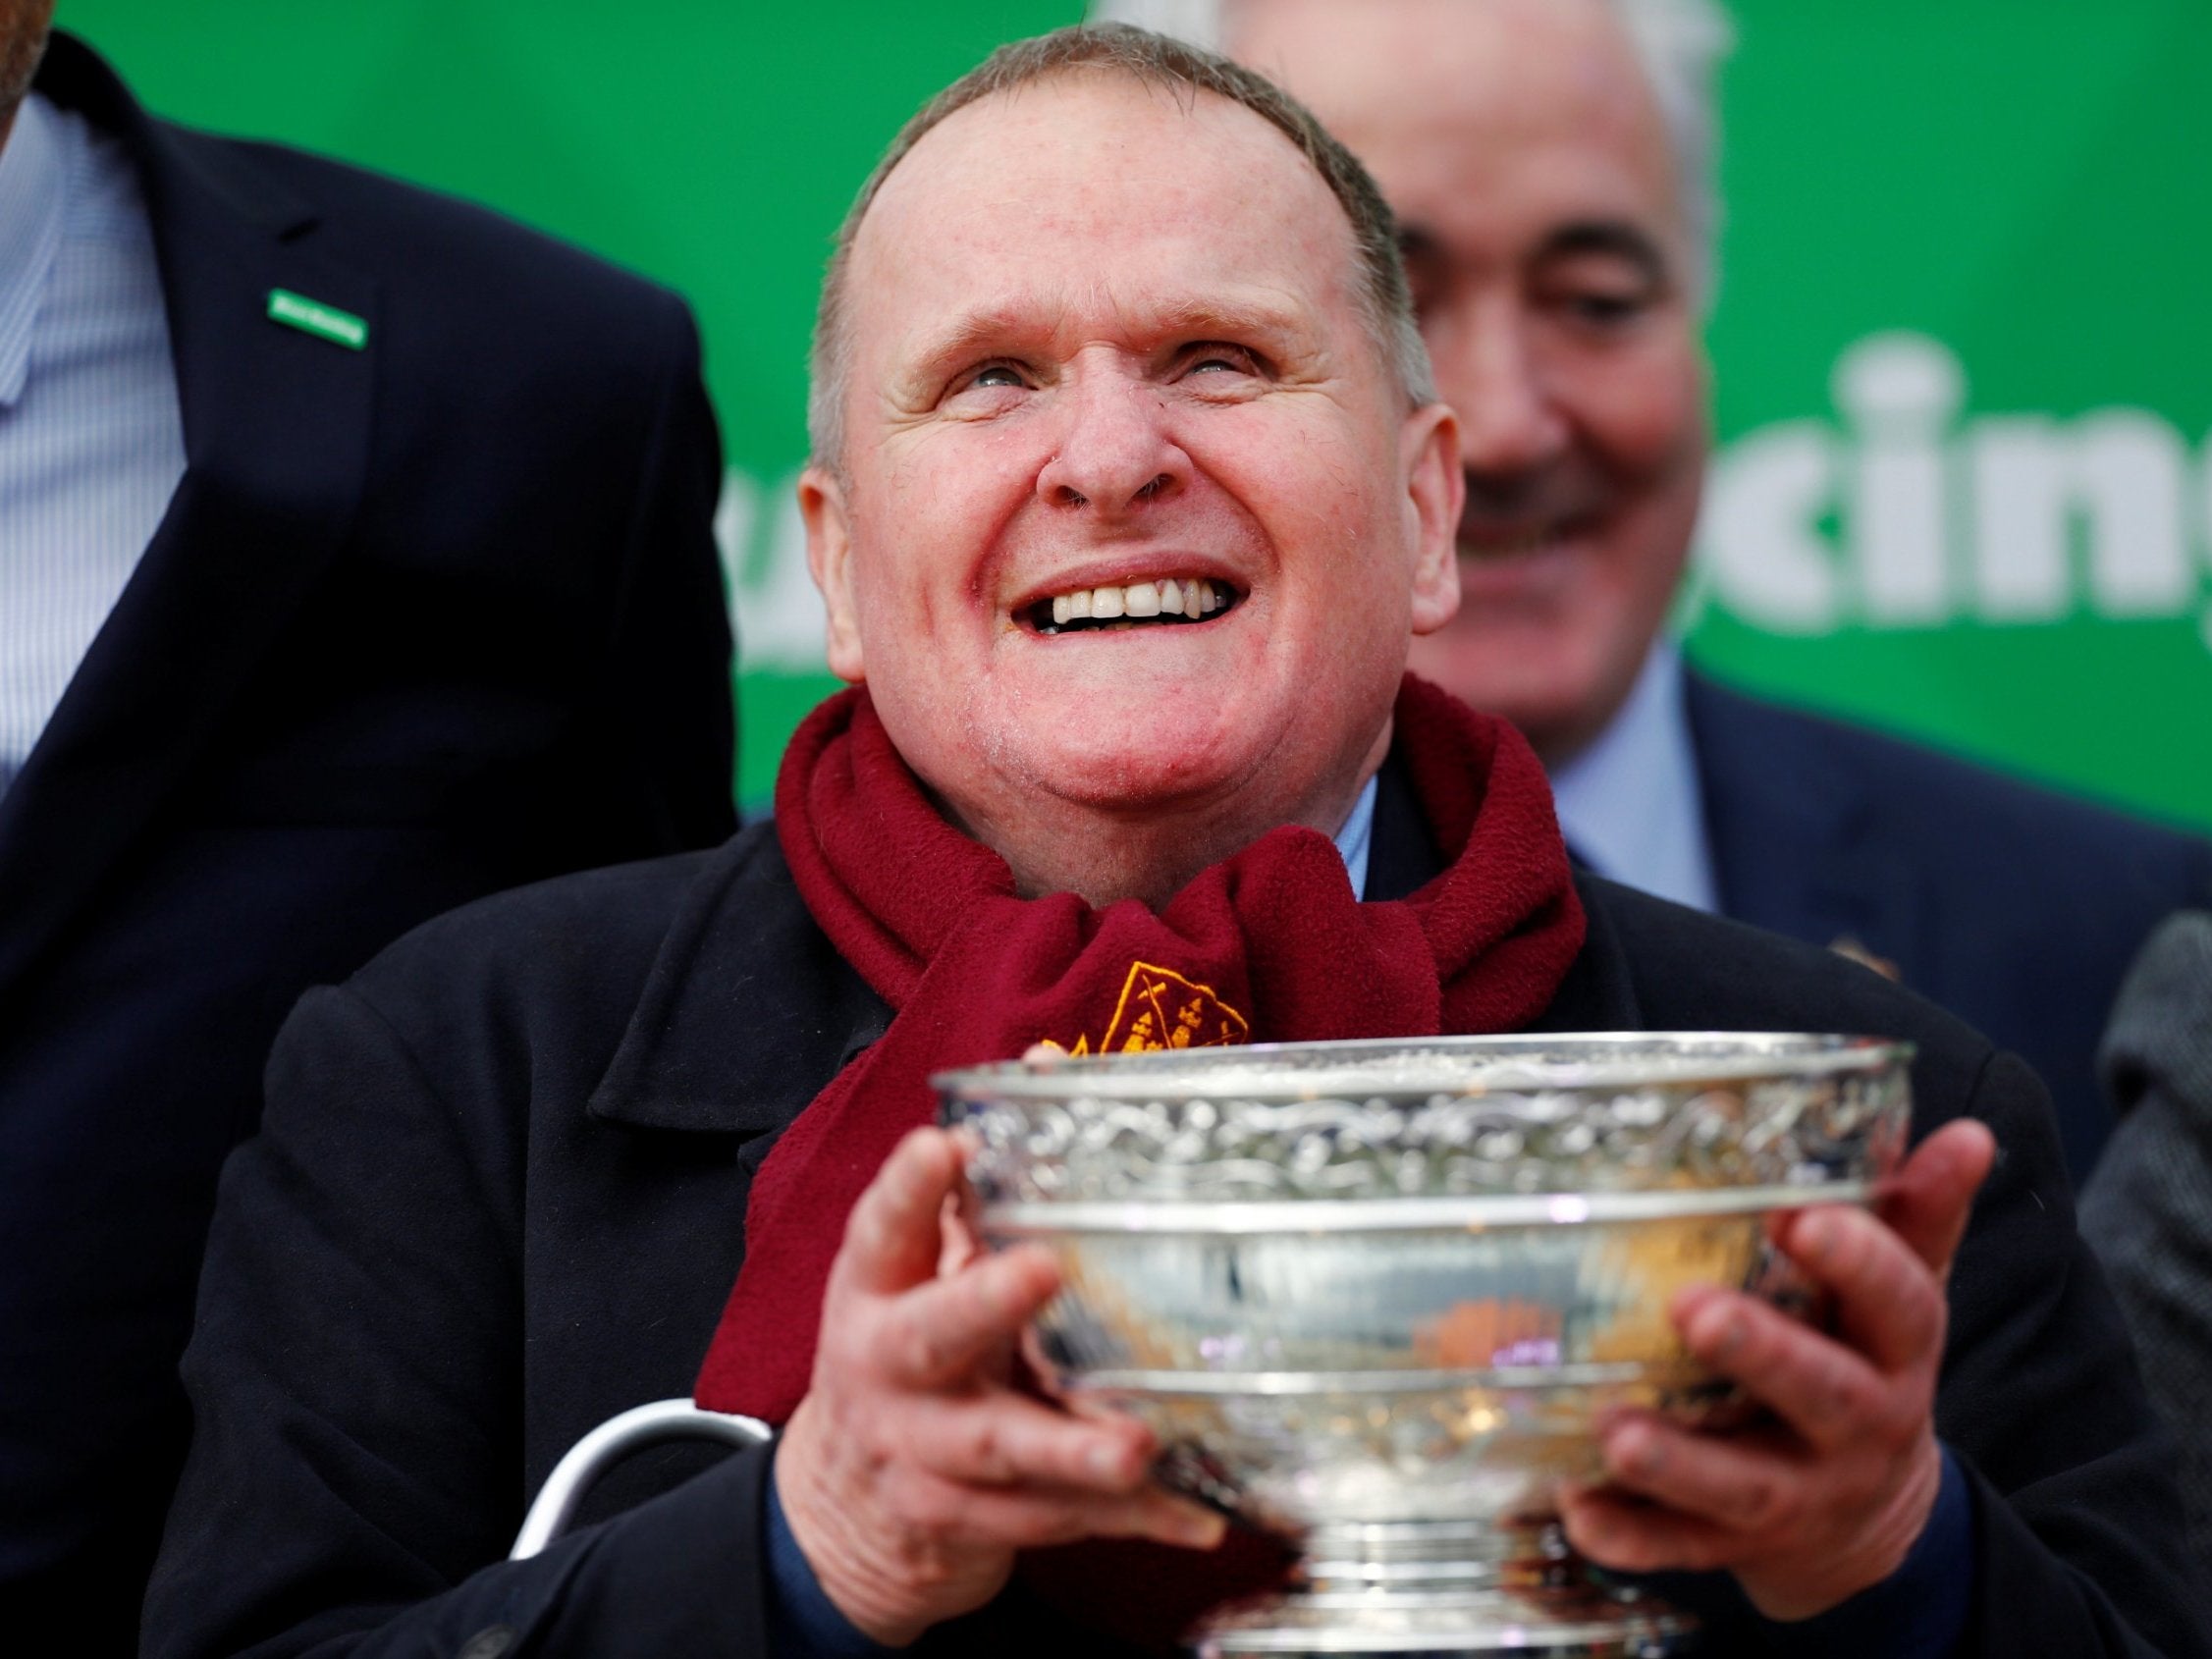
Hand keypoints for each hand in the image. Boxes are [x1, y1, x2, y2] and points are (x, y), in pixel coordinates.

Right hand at [776, 1127, 1225, 1644]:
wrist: (850, 1504)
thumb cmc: (910, 1350)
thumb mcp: (920, 1267)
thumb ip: (980, 1183)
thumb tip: (1048, 1061)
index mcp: (877, 1292)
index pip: (884, 1231)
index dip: (910, 1190)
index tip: (945, 1146)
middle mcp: (890, 1371)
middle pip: (931, 1338)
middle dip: (986, 1304)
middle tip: (1044, 1272)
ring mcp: (923, 1454)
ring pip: (1000, 1449)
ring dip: (1071, 1450)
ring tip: (1135, 1445)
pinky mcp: (967, 1522)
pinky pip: (1056, 1518)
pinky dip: (1128, 1519)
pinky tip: (1194, 1515)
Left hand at [1560, 1117, 1996, 1619]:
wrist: (1868, 1524)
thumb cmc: (1864, 1369)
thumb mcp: (1901, 1298)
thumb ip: (1919, 1217)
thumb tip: (1967, 1132)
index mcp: (1897, 1358)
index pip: (1901, 1306)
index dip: (1859, 1263)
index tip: (1803, 1217)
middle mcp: (1858, 1430)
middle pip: (1822, 1394)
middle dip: (1762, 1354)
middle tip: (1693, 1309)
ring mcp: (1798, 1496)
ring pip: (1743, 1485)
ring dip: (1679, 1462)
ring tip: (1616, 1430)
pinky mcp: (1738, 1546)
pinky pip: (1682, 1548)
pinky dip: (1631, 1535)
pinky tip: (1578, 1510)